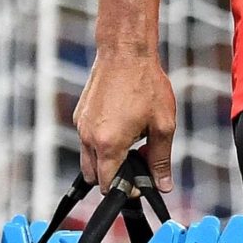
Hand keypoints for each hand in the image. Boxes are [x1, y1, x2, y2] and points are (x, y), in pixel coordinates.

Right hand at [74, 46, 176, 192]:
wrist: (125, 53)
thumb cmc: (146, 86)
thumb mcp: (163, 126)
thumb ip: (160, 159)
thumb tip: (162, 184)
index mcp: (108, 144)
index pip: (107, 184)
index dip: (125, 189)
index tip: (139, 184)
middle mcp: (88, 138)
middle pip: (93, 175)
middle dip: (114, 176)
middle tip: (139, 160)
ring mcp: (81, 126)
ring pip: (88, 158)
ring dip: (107, 158)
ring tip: (133, 140)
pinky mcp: (79, 115)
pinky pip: (87, 139)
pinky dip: (101, 142)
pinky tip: (122, 125)